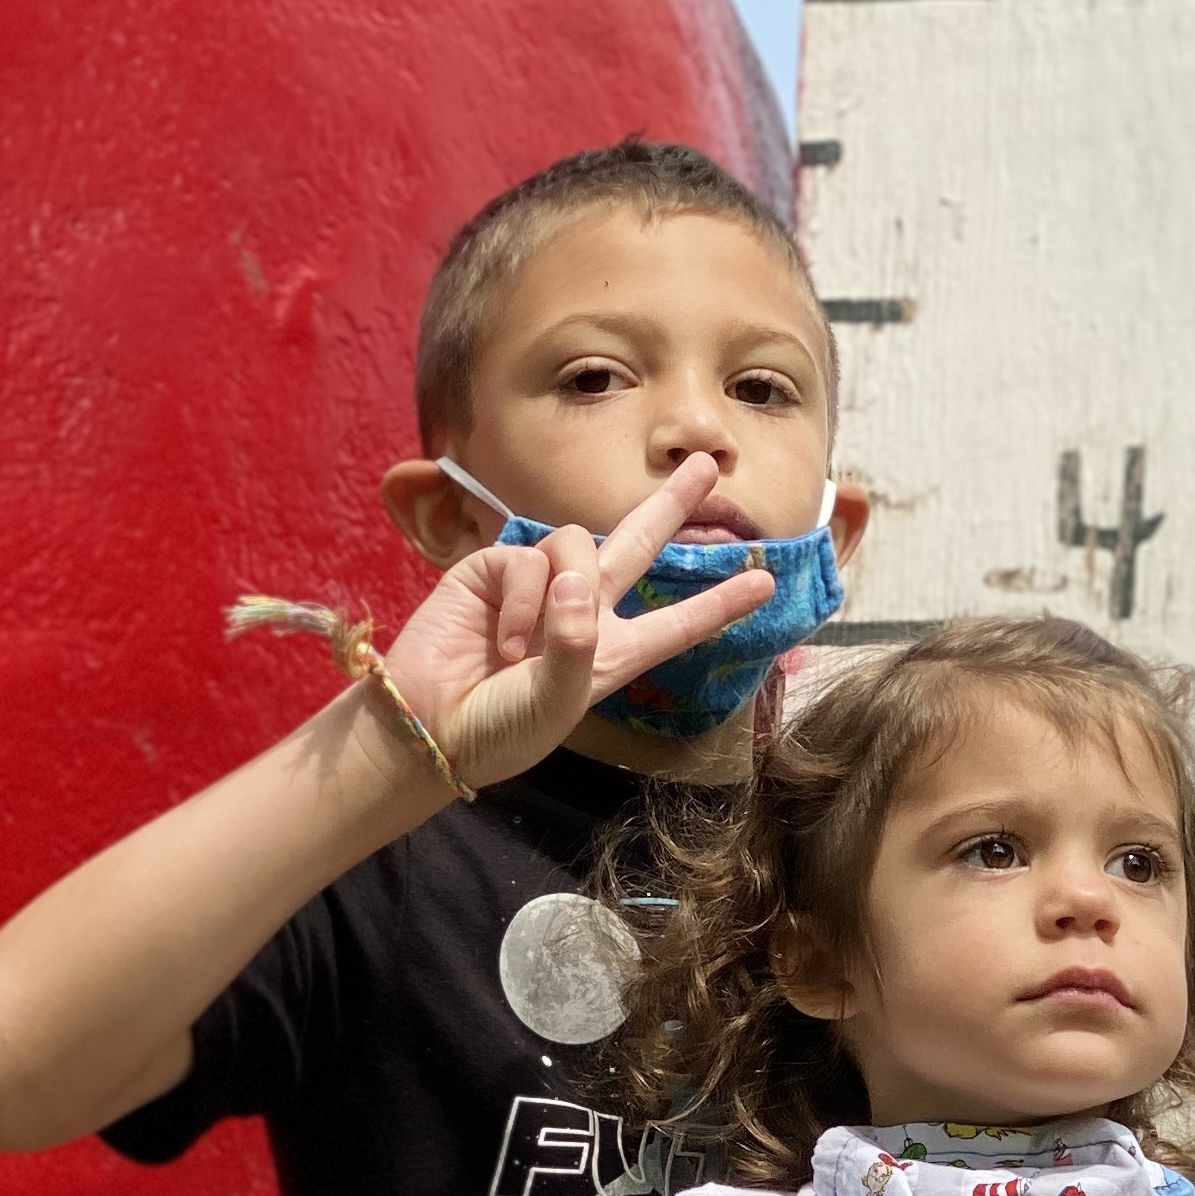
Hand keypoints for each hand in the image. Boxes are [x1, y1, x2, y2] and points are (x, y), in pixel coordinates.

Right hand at [380, 453, 776, 789]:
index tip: (765, 583)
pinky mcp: (495, 567)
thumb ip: (575, 645)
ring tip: (524, 650)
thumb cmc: (499, 729)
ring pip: (578, 542)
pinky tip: (501, 640)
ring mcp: (539, 585)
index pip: (676, 623)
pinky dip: (519, 600)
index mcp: (612, 655)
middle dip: (672, 504)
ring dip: (560, 592)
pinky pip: (527, 557)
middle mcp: (582, 612)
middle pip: (639, 545)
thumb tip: (573, 580)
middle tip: (709, 466)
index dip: (719, 604)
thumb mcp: (555, 702)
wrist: (429, 724)